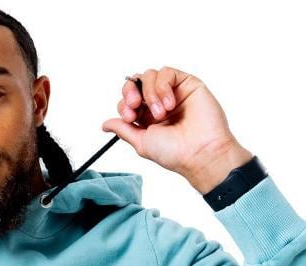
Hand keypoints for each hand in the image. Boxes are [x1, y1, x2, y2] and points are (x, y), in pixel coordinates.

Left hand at [101, 67, 252, 191]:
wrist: (199, 153)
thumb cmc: (175, 153)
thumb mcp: (141, 143)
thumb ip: (123, 130)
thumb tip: (105, 125)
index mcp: (147, 118)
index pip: (128, 100)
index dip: (124, 104)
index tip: (129, 116)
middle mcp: (159, 103)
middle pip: (136, 83)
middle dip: (131, 92)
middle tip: (135, 106)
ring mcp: (173, 92)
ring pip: (150, 76)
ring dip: (150, 93)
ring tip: (160, 113)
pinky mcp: (187, 83)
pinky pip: (167, 73)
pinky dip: (163, 86)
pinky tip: (169, 104)